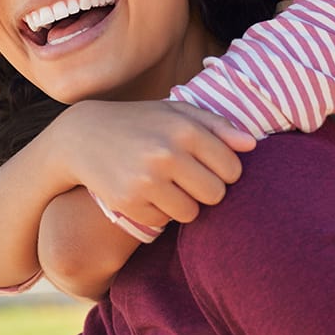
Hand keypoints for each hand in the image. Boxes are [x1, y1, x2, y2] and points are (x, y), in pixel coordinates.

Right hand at [52, 100, 255, 227]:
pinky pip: (163, 221)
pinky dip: (158, 211)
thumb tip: (252, 145)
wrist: (83, 136)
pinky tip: (144, 191)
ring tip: (166, 184)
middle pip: (215, 195)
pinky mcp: (129, 202)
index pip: (232, 169)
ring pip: (191, 213)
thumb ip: (217, 126)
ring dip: (184, 204)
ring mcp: (146, 180)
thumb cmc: (141, 123)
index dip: (224, 171)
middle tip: (186, 177)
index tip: (208, 165)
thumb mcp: (176, 113)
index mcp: (185, 129)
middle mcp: (166, 154)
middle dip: (206, 190)